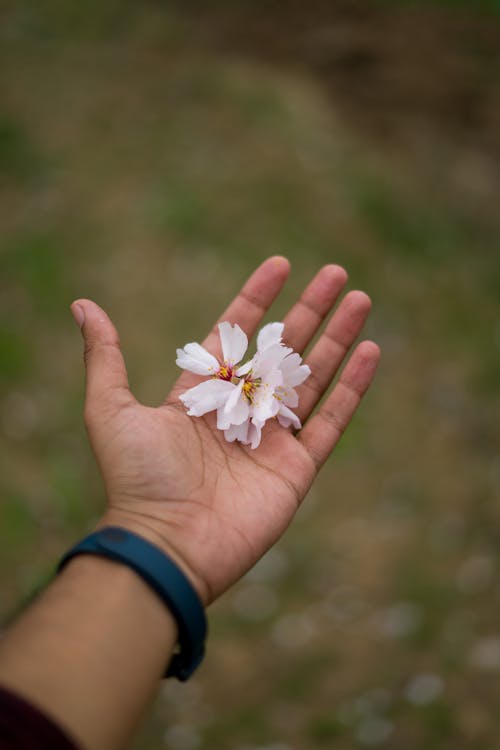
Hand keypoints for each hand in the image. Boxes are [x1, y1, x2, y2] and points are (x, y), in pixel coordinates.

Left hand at [71, 257, 379, 604]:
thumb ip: (105, 356)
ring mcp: (272, 439)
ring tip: (360, 298)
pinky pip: (331, 420)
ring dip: (338, 337)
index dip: (258, 299)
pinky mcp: (297, 468)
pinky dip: (352, 387)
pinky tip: (370, 350)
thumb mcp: (111, 409)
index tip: (280, 265)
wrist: (166, 544)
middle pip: (282, 349)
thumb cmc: (136, 478)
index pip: (236, 335)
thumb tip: (82, 304)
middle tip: (335, 272)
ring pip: (313, 377)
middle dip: (310, 310)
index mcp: (202, 394)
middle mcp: (240, 411)